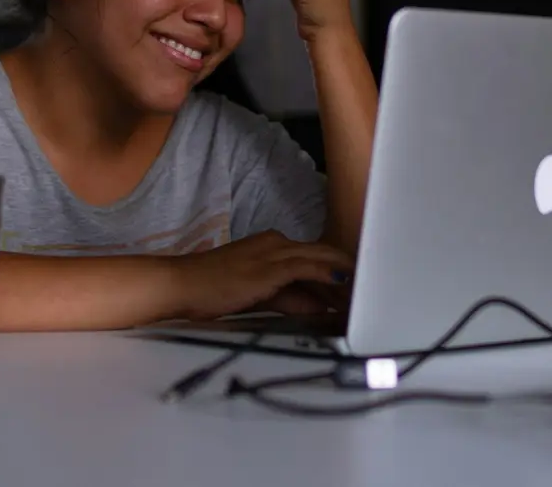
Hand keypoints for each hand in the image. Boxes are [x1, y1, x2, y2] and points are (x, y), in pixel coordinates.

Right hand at [172, 230, 352, 319]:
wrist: (182, 285)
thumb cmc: (213, 290)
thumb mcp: (258, 294)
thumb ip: (289, 298)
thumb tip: (318, 308)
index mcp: (272, 245)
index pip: (314, 257)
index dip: (337, 271)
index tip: (357, 286)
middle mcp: (276, 243)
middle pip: (323, 253)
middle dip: (347, 271)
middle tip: (369, 288)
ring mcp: (273, 253)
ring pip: (320, 257)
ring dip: (344, 274)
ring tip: (365, 289)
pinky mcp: (269, 267)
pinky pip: (307, 267)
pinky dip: (327, 273)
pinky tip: (343, 281)